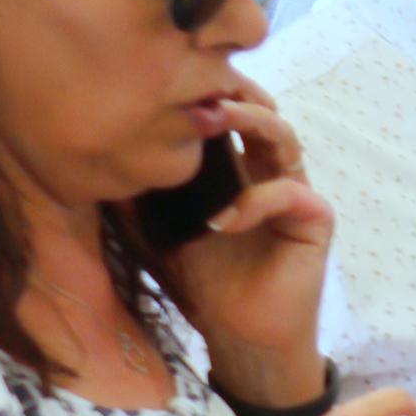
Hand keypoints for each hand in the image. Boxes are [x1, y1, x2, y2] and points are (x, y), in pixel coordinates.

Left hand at [155, 88, 333, 409]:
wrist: (241, 336)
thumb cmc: (205, 283)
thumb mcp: (161, 231)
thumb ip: (142, 196)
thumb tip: (100, 157)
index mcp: (235, 169)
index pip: (226, 117)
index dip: (203, 95)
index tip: (164, 80)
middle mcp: (268, 171)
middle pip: (260, 112)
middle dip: (231, 92)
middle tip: (197, 84)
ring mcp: (295, 192)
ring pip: (283, 137)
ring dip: (251, 120)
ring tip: (215, 118)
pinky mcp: (314, 219)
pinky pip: (289, 192)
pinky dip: (255, 200)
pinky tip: (223, 221)